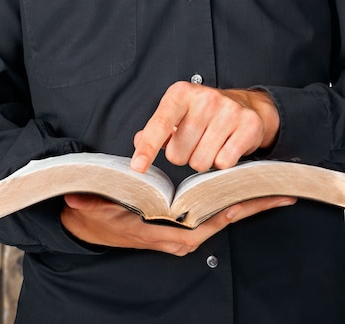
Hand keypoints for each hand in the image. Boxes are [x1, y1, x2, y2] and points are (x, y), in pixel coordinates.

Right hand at [61, 193, 295, 255]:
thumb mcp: (90, 209)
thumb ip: (89, 204)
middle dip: (245, 210)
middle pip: (216, 224)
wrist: (88, 226)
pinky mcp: (178, 227)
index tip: (243, 202)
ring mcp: (177, 234)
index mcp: (155, 234)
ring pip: (215, 221)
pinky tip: (243, 193)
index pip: (196, 228)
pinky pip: (208, 218)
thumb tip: (77, 199)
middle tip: (274, 194)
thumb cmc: (94, 217)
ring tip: (267, 191)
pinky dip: (228, 206)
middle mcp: (171, 238)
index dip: (223, 216)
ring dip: (241, 207)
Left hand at [131, 82, 279, 172]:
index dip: (148, 149)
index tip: (138, 167)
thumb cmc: (202, 113)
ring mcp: (229, 111)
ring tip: (210, 143)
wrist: (246, 105)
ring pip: (200, 162)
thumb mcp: (174, 114)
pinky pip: (224, 163)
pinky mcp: (249, 125)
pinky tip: (226, 146)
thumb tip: (138, 141)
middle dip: (182, 156)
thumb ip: (154, 130)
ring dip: (202, 160)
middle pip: (178, 154)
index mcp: (180, 94)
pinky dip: (222, 162)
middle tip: (193, 142)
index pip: (159, 125)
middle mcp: (205, 99)